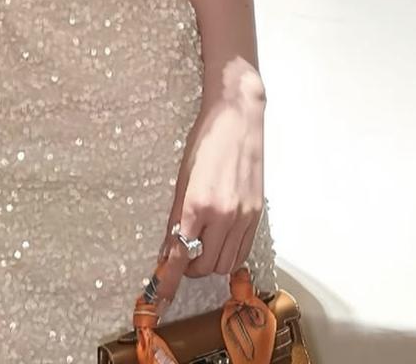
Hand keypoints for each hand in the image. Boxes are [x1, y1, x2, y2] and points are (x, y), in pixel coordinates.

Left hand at [153, 90, 266, 306]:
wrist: (239, 117)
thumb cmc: (206, 139)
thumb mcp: (182, 177)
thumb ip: (176, 217)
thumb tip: (167, 249)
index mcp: (198, 204)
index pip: (180, 255)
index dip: (168, 282)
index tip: (158, 298)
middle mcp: (223, 216)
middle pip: (204, 266)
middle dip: (188, 268)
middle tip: (181, 254)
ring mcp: (243, 217)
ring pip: (224, 264)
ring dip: (208, 263)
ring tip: (200, 245)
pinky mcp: (257, 215)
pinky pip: (242, 252)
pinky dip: (228, 255)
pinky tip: (219, 241)